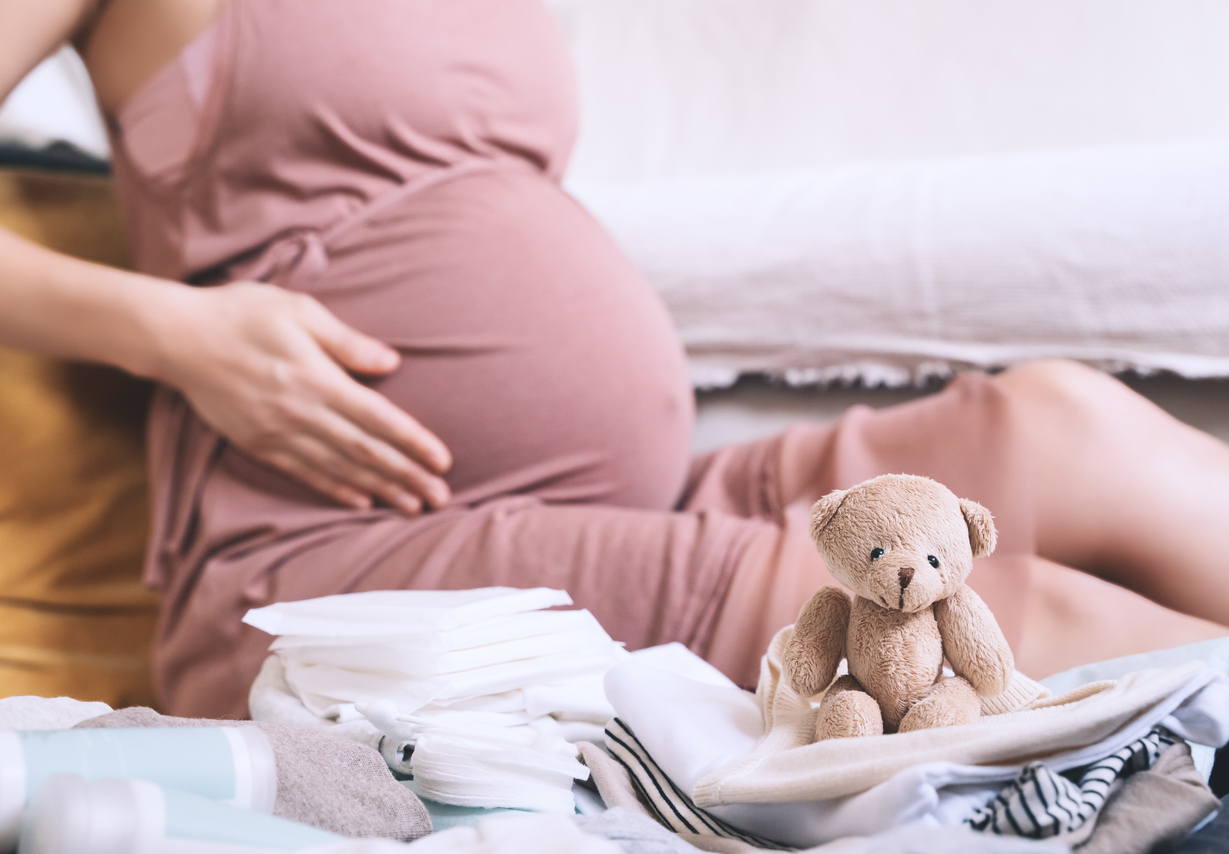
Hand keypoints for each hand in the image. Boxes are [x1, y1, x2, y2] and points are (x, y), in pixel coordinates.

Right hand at [153, 281, 450, 512]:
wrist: (177, 338)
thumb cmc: (242, 313)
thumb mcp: (299, 310)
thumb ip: (347, 341)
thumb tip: (391, 362)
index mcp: (317, 379)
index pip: (378, 418)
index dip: (413, 442)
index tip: (443, 462)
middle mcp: (301, 413)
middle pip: (365, 452)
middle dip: (406, 476)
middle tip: (440, 498)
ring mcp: (278, 433)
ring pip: (339, 469)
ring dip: (379, 489)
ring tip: (411, 506)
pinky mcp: (258, 444)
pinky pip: (304, 474)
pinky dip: (335, 490)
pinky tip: (360, 502)